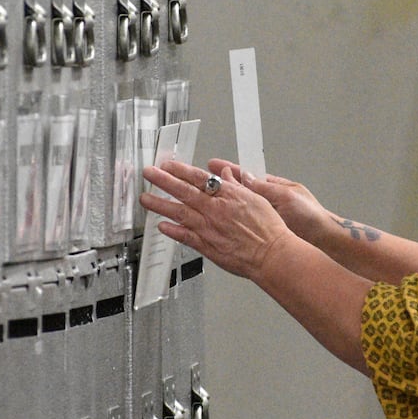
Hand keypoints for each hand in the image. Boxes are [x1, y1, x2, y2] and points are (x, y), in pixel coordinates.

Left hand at [140, 160, 293, 280]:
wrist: (272, 254)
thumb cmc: (268, 229)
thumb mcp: (256, 198)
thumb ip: (236, 186)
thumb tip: (226, 175)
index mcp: (228, 195)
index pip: (198, 178)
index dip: (180, 170)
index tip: (167, 164)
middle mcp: (215, 209)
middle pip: (184, 191)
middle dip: (163, 180)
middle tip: (149, 173)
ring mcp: (209, 228)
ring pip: (179, 212)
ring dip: (160, 205)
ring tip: (146, 199)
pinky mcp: (207, 246)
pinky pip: (185, 237)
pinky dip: (172, 231)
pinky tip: (161, 226)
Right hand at [207, 159, 332, 246]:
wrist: (323, 238)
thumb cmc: (311, 216)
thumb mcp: (286, 196)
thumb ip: (265, 187)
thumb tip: (246, 177)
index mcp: (273, 187)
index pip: (246, 175)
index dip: (229, 170)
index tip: (213, 164)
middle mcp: (267, 199)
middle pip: (239, 189)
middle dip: (220, 184)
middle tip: (201, 178)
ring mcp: (265, 214)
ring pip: (239, 206)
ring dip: (223, 203)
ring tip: (203, 199)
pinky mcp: (265, 229)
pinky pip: (244, 222)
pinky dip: (231, 221)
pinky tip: (219, 222)